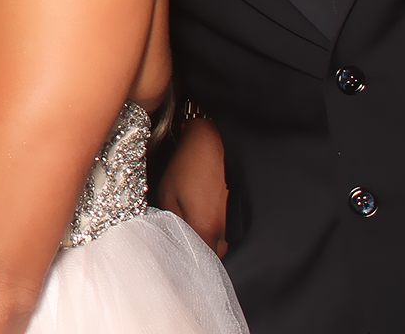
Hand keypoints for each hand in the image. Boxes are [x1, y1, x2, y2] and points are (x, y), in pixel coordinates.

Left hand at [158, 116, 228, 256]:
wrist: (213, 143)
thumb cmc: (189, 166)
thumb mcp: (168, 193)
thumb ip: (169, 221)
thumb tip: (169, 238)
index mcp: (204, 229)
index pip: (196, 260)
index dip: (183, 260)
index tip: (172, 256)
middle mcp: (223, 231)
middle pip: (210, 256)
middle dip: (196, 253)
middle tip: (179, 244)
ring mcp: (232, 222)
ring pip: (219, 245)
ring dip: (206, 243)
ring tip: (189, 230)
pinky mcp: (236, 213)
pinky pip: (224, 232)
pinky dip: (214, 232)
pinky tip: (201, 220)